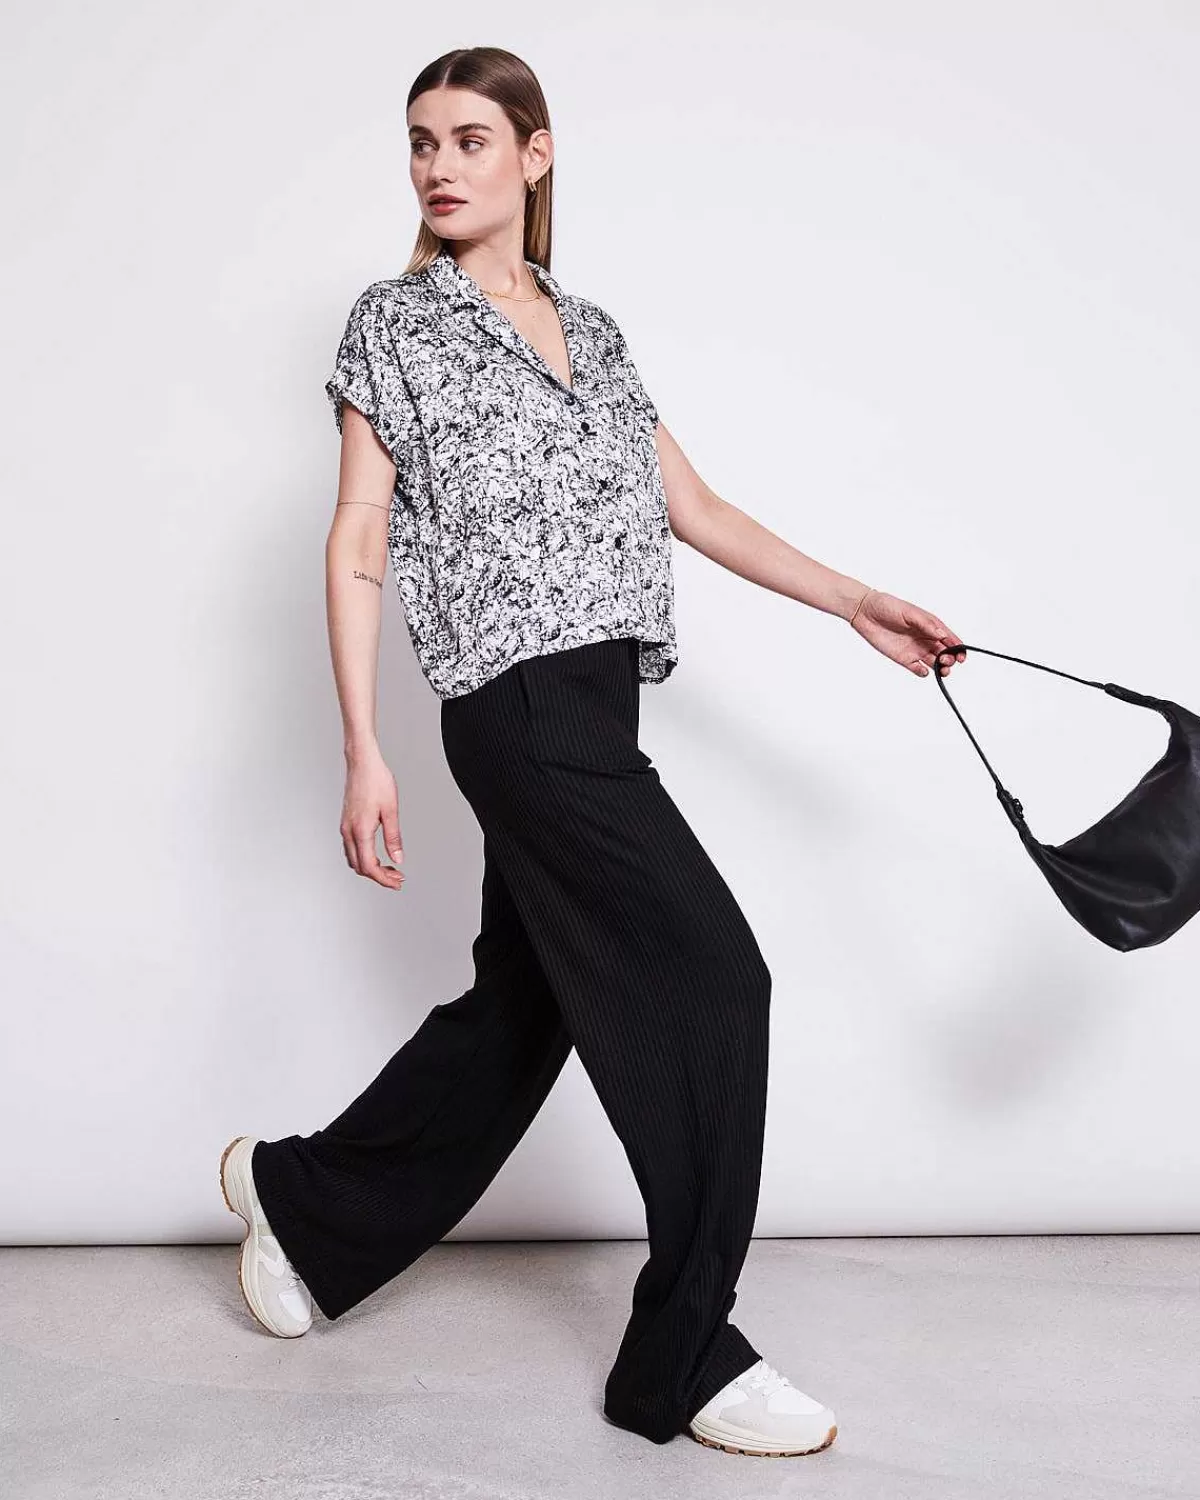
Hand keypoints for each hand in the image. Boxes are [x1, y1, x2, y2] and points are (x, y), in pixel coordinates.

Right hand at [340, 746, 405, 888]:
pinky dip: (364, 857)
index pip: (369, 866)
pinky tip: (377, 854)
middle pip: (360, 867)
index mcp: (360, 830)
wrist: (362, 763)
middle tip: (397, 877)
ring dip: (371, 867)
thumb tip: (398, 858)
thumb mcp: (391, 810)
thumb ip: (393, 838)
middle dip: (378, 876)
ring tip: (390, 868)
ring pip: (354, 859)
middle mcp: (349, 831)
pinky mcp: (346, 822)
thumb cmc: (376, 781)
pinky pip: (351, 848)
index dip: (383, 879)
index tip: (397, 882)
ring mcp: (345, 827)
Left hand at [848, 588, 965, 678]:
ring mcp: (916, 650)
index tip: (962, 655)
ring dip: (941, 668)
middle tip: (946, 659)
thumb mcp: (909, 612)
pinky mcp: (904, 658)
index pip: (950, 639)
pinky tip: (923, 670)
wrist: (866, 613)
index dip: (959, 648)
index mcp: (931, 626)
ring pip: (935, 663)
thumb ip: (926, 624)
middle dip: (951, 659)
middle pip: (946, 653)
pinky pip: (917, 669)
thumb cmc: (888, 607)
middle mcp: (926, 639)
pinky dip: (923, 672)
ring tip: (942, 668)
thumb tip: (942, 635)